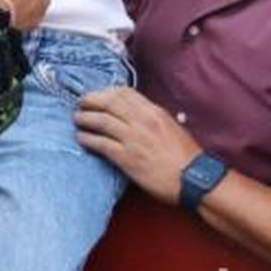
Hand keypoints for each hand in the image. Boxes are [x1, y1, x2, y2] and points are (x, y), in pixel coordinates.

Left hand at [75, 86, 201, 203]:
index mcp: (154, 111)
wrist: (193, 179)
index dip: (107, 92)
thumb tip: (137, 114)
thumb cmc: (186, 156)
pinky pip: (100, 144)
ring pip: (100, 121)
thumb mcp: (172, 127)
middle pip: (108, 102)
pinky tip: (81, 139)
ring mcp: (133, 139)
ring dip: (85, 118)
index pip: (124, 93)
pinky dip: (87, 139)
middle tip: (81, 103)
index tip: (98, 95)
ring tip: (77, 120)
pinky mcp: (126, 158)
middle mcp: (142, 121)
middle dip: (91, 101)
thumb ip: (153, 118)